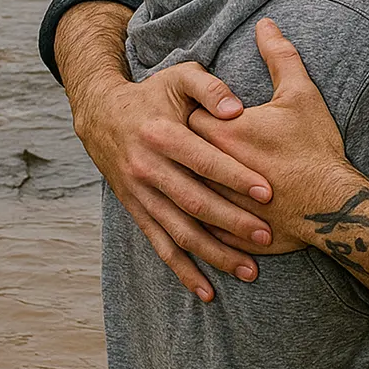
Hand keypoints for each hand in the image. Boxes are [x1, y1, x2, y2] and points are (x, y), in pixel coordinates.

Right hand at [72, 60, 276, 300]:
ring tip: (249, 270)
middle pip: (194, 202)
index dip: (235, 177)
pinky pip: (160, 246)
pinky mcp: (137, 211)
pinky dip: (183, 270)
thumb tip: (238, 109)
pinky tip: (207, 291)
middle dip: (232, 222)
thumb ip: (210, 87)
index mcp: (161, 134)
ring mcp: (140, 195)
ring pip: (179, 231)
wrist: (100, 115)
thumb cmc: (153, 94)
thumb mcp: (180, 77)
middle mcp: (147, 168)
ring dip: (214, 254)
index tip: (268, 192)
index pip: (203, 160)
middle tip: (267, 235)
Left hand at [189, 18, 355, 245]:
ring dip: (187, 183)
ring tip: (191, 177)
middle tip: (188, 143)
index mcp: (222, 132)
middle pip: (180, 153)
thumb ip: (279, 56)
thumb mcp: (301, 94)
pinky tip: (201, 213)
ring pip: (185, 190)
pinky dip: (198, 217)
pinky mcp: (225, 230)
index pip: (188, 116)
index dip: (195, 113)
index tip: (203, 113)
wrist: (333, 204)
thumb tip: (265, 25)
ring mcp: (216, 202)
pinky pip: (200, 223)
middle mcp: (211, 168)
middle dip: (184, 148)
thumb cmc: (314, 148)